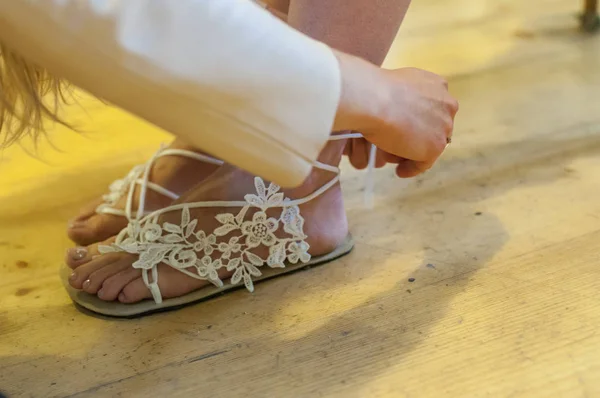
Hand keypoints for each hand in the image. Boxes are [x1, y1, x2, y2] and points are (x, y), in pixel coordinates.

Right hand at [333, 53, 457, 176]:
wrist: (375, 100)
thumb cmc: (377, 90)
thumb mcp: (396, 86)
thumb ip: (406, 98)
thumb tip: (396, 113)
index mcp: (438, 85)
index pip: (433, 109)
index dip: (418, 121)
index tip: (405, 129)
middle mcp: (447, 104)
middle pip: (434, 127)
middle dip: (417, 137)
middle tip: (397, 144)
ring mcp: (444, 126)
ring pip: (429, 144)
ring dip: (412, 152)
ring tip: (393, 158)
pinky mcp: (436, 146)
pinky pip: (424, 163)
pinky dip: (412, 168)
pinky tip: (400, 171)